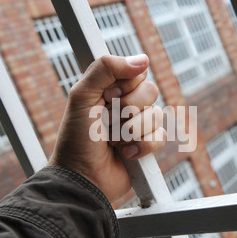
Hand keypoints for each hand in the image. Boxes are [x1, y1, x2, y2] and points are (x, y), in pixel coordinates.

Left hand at [48, 55, 166, 202]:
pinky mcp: (146, 146)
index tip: (106, 98)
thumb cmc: (76, 139)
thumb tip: (142, 59)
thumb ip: (105, 69)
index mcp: (110, 89)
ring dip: (130, 131)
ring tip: (112, 141)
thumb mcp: (82, 96)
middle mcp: (126, 105)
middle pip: (150, 91)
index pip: (137, 72)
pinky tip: (125, 154)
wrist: (82, 178)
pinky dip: (141, 147)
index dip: (125, 86)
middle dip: (128, 110)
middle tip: (107, 121)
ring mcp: (137, 126)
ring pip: (157, 115)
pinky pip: (160, 137)